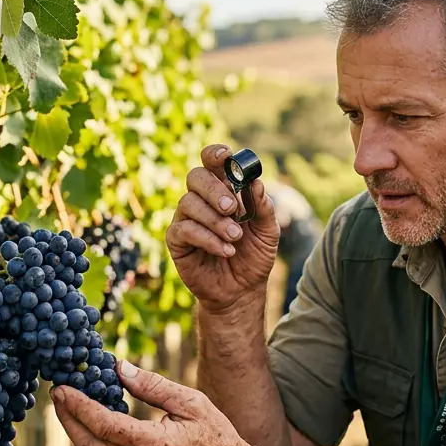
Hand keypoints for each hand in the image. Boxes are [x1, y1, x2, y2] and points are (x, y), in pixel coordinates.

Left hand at [49, 358, 268, 445]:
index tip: (62, 388)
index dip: (78, 406)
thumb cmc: (218, 438)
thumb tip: (120, 369)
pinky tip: (94, 423)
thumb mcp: (192, 403)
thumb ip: (154, 387)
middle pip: (89, 445)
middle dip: (67, 419)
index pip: (104, 425)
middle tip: (57, 395)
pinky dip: (96, 442)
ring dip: (78, 431)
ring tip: (69, 406)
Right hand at [166, 143, 279, 311]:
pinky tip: (225, 250)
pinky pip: (184, 229)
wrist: (242, 290)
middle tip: (232, 209)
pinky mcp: (177, 241)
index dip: (215, 154)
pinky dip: (207, 238)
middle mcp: (202, 200)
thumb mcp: (268, 232)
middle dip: (214, 190)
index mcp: (223, 191)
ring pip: (189, 203)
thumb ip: (264, 207)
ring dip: (215, 220)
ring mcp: (187, 219)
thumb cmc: (254, 256)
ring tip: (235, 238)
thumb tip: (256, 183)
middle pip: (195, 176)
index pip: (212, 163)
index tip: (225, 156)